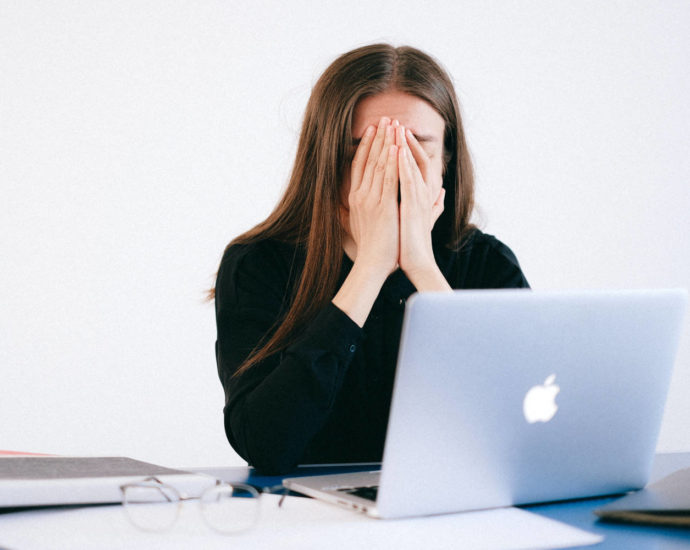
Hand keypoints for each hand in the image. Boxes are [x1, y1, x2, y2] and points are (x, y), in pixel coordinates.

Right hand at [343, 117, 399, 278]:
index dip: (367, 145)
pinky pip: (388, 179)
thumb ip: (357, 211)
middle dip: (378, 137)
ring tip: (393, 124)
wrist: (372, 264)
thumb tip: (348, 205)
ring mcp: (371, 200)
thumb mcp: (359, 225)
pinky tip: (397, 147)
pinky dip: (392, 162)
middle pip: (368, 160)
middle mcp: (360, 195)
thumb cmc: (370, 248)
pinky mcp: (383, 206)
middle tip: (385, 118)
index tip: (374, 129)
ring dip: (386, 142)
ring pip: (378, 165)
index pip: (360, 165)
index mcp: (356, 198)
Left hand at [396, 125, 444, 281]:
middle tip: (394, 121)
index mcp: (421, 194)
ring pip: (411, 166)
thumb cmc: (415, 243)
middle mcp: (422, 193)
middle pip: (414, 159)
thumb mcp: (423, 218)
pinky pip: (407, 181)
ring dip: (403, 146)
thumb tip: (442, 194)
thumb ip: (433, 205)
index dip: (407, 147)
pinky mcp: (412, 206)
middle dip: (403, 140)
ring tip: (396, 128)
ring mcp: (418, 199)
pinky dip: (403, 165)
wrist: (417, 263)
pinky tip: (397, 151)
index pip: (415, 164)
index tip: (396, 133)